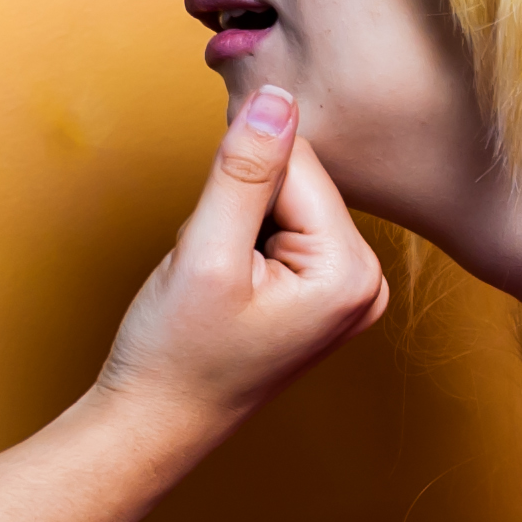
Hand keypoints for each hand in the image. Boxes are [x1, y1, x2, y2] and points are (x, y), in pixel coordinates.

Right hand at [98, 86, 388, 427]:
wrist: (155, 423)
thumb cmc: (176, 355)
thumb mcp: (206, 253)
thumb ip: (244, 170)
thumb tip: (274, 98)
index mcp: (351, 272)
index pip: (297, 165)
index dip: (235, 185)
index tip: (213, 243)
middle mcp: (366, 282)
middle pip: (295, 183)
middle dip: (237, 206)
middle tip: (210, 270)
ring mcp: (347, 292)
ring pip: (281, 204)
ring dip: (234, 226)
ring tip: (215, 285)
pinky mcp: (321, 296)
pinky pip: (279, 231)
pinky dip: (240, 246)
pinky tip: (225, 290)